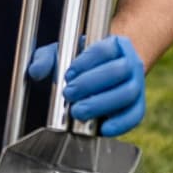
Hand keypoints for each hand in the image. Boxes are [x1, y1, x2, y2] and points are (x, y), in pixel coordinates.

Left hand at [26, 36, 144, 136]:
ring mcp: (137, 84)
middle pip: (118, 72)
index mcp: (114, 44)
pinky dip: (120, 123)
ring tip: (78, 111)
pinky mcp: (137, 106)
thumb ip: (45, 59)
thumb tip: (35, 71)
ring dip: (101, 104)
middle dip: (91, 84)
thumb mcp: (59, 54)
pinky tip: (102, 128)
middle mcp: (130, 62)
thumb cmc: (79, 63)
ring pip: (127, 94)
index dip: (86, 62)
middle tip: (69, 93)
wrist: (101, 74)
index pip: (104, 49)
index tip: (68, 74)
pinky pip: (135, 115)